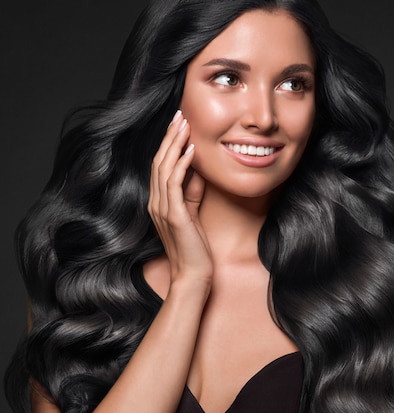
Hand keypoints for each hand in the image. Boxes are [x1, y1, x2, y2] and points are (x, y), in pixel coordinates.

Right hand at [148, 110, 212, 292]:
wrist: (194, 275)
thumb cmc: (195, 247)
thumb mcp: (193, 213)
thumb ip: (192, 192)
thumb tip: (197, 169)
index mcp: (159, 202)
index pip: (160, 166)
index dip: (168, 144)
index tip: (178, 124)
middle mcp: (155, 203)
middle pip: (159, 161)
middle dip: (169, 136)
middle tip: (179, 115)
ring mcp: (162, 208)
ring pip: (164, 168)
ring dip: (175, 144)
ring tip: (184, 124)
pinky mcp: (173, 215)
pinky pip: (174, 183)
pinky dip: (182, 164)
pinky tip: (191, 150)